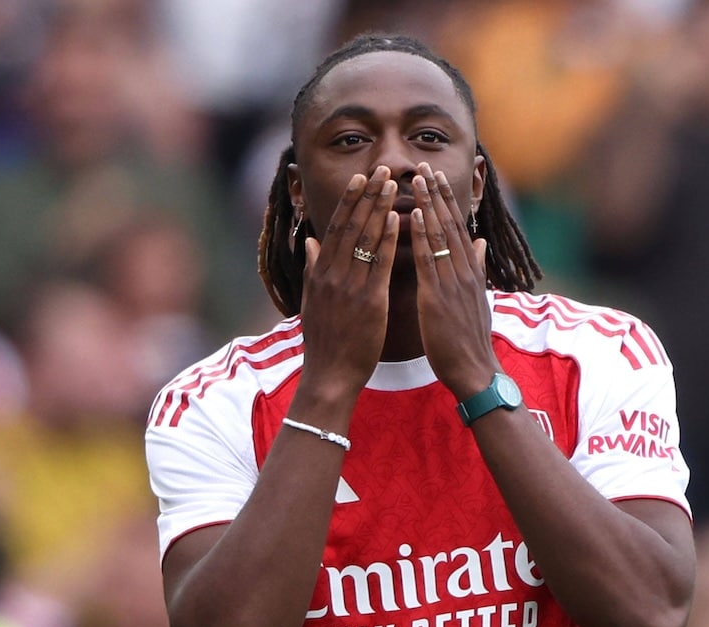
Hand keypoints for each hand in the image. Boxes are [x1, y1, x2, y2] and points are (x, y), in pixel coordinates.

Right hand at [299, 165, 399, 399]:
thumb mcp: (313, 302)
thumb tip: (311, 242)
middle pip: (350, 226)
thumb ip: (313, 269)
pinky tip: (397, 219)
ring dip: (379, 208)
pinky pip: (379, 264)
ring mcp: (349, 287)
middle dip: (366, 196)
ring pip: (365, 239)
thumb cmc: (325, 342)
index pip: (336, 228)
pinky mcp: (368, 302)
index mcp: (320, 274)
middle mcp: (332, 275)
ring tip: (391, 184)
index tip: (360, 179)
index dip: (349, 202)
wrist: (330, 376)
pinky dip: (387, 240)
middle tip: (381, 169)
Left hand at [410, 162, 496, 397]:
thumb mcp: (476, 300)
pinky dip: (422, 235)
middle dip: (436, 194)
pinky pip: (429, 261)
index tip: (436, 177)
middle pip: (450, 224)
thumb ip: (475, 269)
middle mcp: (464, 271)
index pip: (457, 228)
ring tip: (417, 179)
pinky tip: (413, 214)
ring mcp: (453, 283)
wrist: (475, 371)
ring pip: (440, 235)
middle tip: (424, 165)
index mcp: (470, 272)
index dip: (447, 201)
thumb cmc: (469, 341)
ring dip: (427, 205)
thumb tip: (478, 243)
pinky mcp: (438, 297)